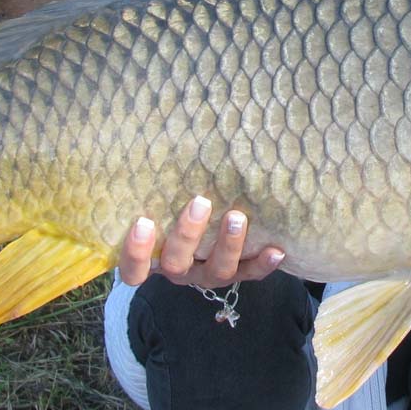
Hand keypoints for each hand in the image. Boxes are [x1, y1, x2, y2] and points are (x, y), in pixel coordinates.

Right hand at [118, 195, 285, 287]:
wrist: (208, 228)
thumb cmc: (173, 205)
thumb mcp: (159, 199)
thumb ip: (150, 184)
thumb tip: (149, 136)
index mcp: (153, 257)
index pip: (133, 268)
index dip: (136, 252)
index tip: (143, 222)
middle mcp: (179, 269)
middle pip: (177, 264)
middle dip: (187, 235)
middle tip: (200, 202)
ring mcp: (208, 273)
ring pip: (217, 271)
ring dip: (228, 245)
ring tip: (237, 217)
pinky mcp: (237, 272)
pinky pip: (250, 272)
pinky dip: (263, 264)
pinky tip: (277, 249)